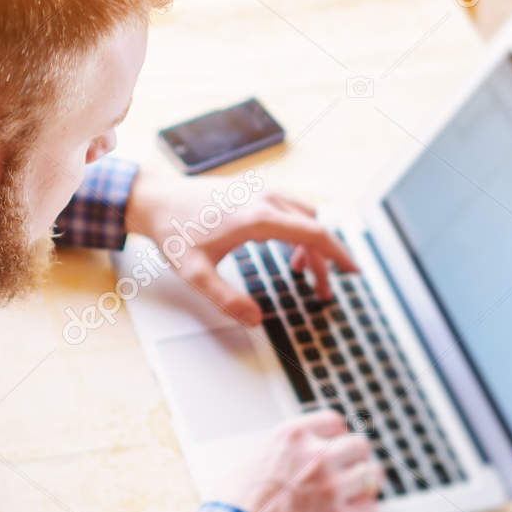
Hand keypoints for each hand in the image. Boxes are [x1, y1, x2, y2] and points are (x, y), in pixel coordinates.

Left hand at [124, 171, 355, 327]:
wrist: (156, 199)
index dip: (339, 255)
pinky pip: (291, 209)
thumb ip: (226, 299)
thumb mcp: (195, 274)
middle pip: (314, 227)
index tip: (355, 272)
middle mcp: (266, 198)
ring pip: (305, 216)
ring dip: (310, 244)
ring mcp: (261, 191)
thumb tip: (255, 320)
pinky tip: (285, 252)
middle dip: (325, 260)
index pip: (315, 234)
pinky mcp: (255, 191)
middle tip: (323, 291)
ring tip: (300, 275)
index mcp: (259, 217)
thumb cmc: (174, 233)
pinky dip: (297, 230)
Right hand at [228, 412, 380, 511]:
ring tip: (357, 492)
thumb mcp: (245, 467)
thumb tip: (277, 461)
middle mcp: (316, 457)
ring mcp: (332, 488)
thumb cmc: (234, 510)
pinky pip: (369, 508)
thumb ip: (272, 458)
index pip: (333, 421)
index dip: (337, 434)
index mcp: (291, 438)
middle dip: (355, 457)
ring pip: (370, 475)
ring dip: (364, 484)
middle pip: (358, 445)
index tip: (337, 443)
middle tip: (350, 469)